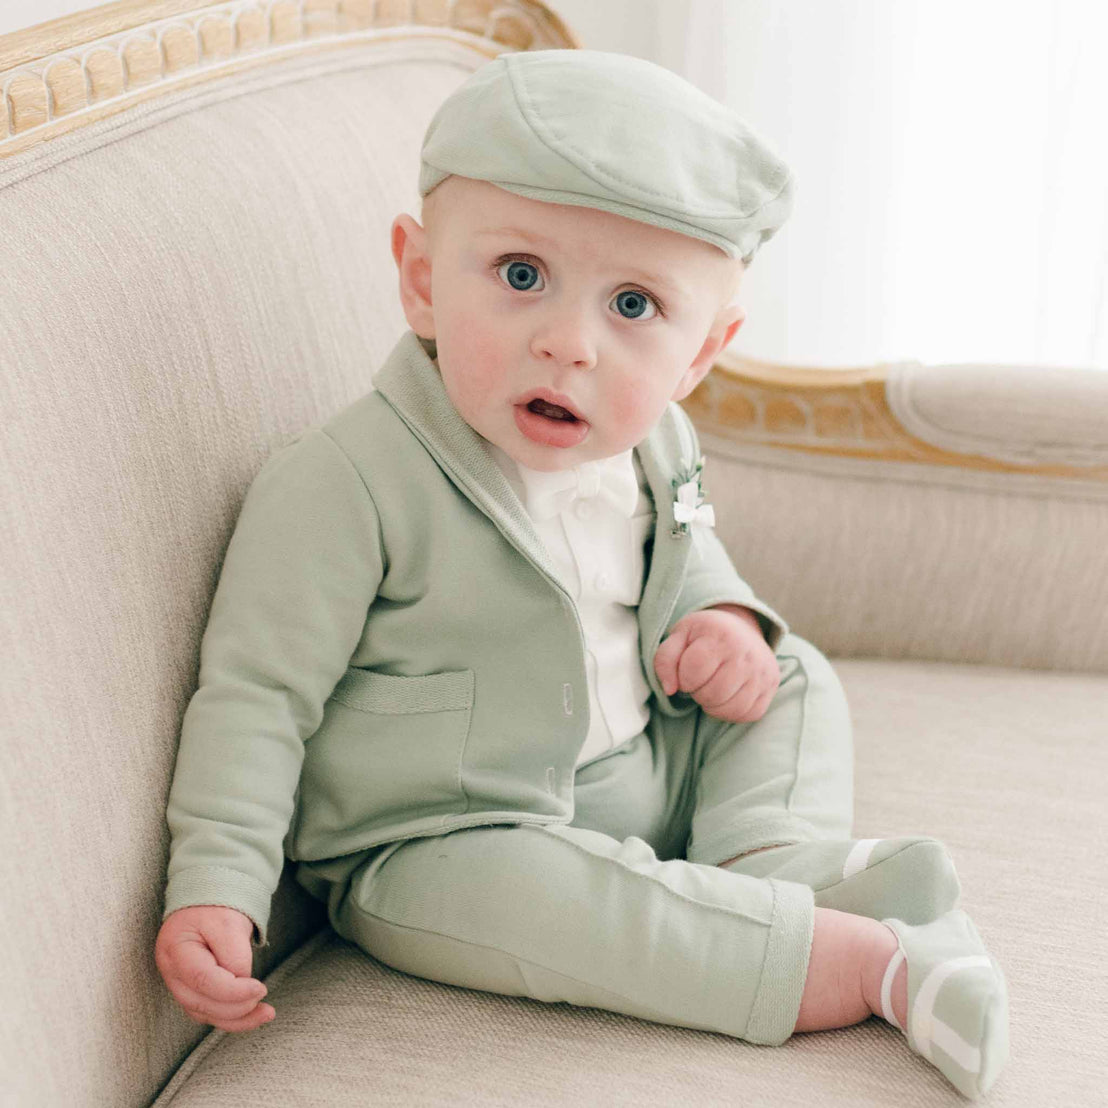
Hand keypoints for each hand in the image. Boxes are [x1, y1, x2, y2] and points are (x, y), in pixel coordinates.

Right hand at [155, 905, 274, 1031]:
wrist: (207, 897)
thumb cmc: (217, 906)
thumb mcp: (229, 923)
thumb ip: (235, 956)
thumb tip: (244, 988)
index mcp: (176, 948)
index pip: (203, 980)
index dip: (233, 991)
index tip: (261, 989)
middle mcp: (170, 970)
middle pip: (200, 1002)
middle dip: (236, 1009)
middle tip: (264, 1001)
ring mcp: (177, 982)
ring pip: (203, 1012)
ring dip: (235, 1019)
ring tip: (265, 1014)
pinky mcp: (189, 988)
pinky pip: (207, 1010)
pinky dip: (230, 1016)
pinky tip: (251, 1014)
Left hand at [653, 605, 779, 722]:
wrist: (739, 626)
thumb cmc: (704, 635)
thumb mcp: (679, 636)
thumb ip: (665, 660)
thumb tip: (670, 690)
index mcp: (719, 635)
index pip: (692, 674)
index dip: (683, 679)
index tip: (687, 670)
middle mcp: (746, 652)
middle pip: (712, 694)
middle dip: (698, 693)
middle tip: (700, 681)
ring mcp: (762, 670)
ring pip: (731, 708)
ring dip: (713, 705)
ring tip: (711, 688)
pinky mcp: (771, 685)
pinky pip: (748, 714)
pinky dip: (732, 712)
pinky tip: (726, 696)